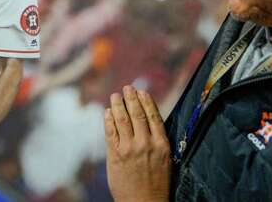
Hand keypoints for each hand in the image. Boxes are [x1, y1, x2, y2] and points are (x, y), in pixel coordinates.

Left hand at [104, 86, 170, 201]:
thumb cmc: (156, 183)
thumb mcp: (164, 160)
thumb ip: (156, 142)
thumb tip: (148, 123)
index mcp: (162, 145)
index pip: (154, 117)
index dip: (147, 102)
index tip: (143, 92)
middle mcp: (146, 144)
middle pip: (137, 115)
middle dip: (131, 99)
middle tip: (127, 88)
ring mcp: (130, 149)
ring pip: (122, 120)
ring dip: (117, 105)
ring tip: (115, 95)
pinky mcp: (116, 155)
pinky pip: (110, 132)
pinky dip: (108, 119)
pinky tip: (107, 112)